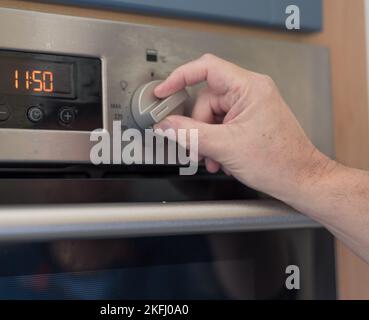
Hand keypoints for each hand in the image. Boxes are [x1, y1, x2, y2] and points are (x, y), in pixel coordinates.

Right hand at [153, 54, 333, 201]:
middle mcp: (251, 92)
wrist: (300, 180)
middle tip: (196, 146)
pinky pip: (221, 125)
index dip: (180, 78)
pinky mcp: (249, 120)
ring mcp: (250, 107)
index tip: (164, 92)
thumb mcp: (225, 147)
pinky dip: (215, 142)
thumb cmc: (280, 161)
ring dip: (206, 139)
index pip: (206, 68)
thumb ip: (190, 134)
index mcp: (249, 87)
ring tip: (213, 158)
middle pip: (205, 99)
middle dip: (197, 126)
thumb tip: (166, 125)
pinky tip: (221, 158)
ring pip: (211, 116)